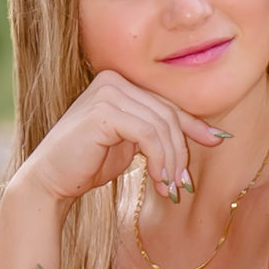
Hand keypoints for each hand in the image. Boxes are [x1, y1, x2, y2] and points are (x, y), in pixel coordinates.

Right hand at [13, 68, 224, 211]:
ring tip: (169, 188)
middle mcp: (113, 80)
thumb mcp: (132, 145)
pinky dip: (159, 160)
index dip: (193, 125)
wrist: (49, 181)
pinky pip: (148, 135)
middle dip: (180, 151)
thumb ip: (158, 134)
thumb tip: (211, 134)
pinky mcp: (103, 111)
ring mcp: (107, 92)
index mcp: (119, 81)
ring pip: (161, 126)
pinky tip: (157, 180)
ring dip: (170, 161)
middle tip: (182, 185)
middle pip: (167, 114)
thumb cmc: (88, 164)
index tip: (219, 141)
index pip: (165, 103)